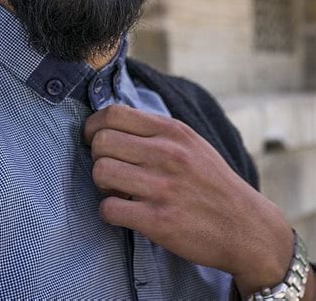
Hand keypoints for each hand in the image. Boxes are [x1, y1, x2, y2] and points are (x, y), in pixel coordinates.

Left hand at [84, 104, 294, 293]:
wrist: (247, 228)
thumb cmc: (212, 183)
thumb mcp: (191, 143)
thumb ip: (156, 131)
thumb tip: (112, 122)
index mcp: (172, 130)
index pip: (113, 113)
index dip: (94, 126)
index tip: (94, 139)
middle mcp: (167, 154)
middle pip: (101, 142)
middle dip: (96, 156)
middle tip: (110, 168)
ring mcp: (163, 187)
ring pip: (100, 172)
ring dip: (101, 184)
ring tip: (117, 190)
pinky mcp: (159, 220)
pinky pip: (109, 208)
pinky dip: (109, 212)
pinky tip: (124, 212)